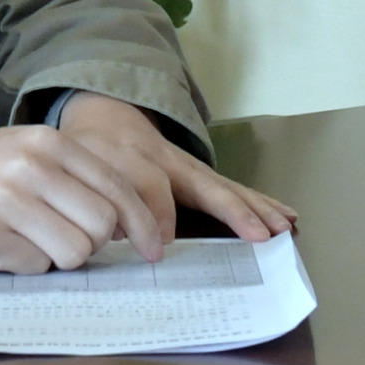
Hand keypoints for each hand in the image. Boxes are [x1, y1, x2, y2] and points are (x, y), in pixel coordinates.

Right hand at [0, 102, 294, 271]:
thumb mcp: (28, 155)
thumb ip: (77, 177)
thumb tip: (134, 219)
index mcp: (49, 143)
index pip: (120, 188)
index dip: (145, 225)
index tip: (154, 250)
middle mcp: (31, 165)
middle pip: (104, 224)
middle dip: (96, 244)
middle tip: (68, 241)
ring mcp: (6, 198)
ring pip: (76, 251)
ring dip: (61, 257)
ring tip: (32, 242)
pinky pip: (36, 266)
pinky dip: (27, 266)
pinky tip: (3, 248)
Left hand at [50, 93, 297, 243]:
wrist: (105, 117)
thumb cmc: (88, 153)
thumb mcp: (76, 168)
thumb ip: (89, 197)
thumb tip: (108, 234)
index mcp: (131, 159)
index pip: (148, 186)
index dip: (154, 216)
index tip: (159, 248)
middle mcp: (169, 161)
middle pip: (204, 184)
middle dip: (232, 211)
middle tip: (257, 235)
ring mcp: (190, 167)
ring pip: (226, 187)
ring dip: (256, 209)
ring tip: (282, 229)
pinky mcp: (202, 175)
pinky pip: (234, 189)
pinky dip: (261, 202)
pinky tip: (287, 216)